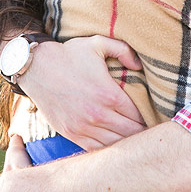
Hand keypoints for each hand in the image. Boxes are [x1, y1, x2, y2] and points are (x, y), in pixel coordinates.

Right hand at [18, 36, 145, 150]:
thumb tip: (139, 65)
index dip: (148, 117)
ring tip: (135, 140)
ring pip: (115, 145)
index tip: (154, 117)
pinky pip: (95, 149)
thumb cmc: (68, 54)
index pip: (138, 115)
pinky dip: (108, 149)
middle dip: (142, 132)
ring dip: (127, 143)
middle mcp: (97, 115)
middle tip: (149, 131)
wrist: (36, 67)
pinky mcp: (71, 134)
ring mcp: (83, 127)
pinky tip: (115, 145)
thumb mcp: (97, 43)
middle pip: (130, 133)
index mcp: (108, 94)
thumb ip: (123, 50)